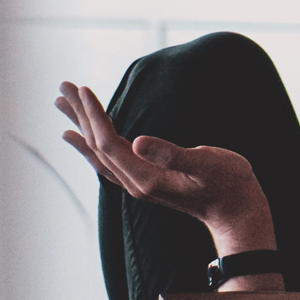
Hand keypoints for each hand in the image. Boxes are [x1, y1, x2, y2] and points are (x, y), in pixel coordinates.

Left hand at [56, 82, 280, 276]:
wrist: (236, 211)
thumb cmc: (228, 184)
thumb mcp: (206, 164)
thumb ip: (173, 155)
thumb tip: (139, 142)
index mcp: (146, 178)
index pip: (109, 143)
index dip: (95, 116)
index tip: (85, 89)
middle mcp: (136, 182)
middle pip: (97, 145)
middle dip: (80, 115)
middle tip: (63, 87)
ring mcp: (140, 182)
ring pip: (100, 152)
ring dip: (82, 126)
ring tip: (65, 105)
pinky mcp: (147, 179)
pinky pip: (110, 160)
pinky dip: (93, 144)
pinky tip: (88, 137)